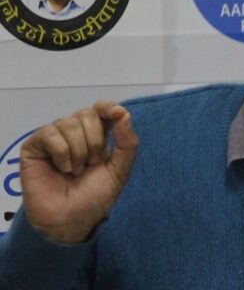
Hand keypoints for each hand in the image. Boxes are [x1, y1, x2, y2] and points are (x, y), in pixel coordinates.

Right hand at [19, 101, 138, 243]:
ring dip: (79, 151)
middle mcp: (75, 133)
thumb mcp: (119, 171)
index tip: (117, 113)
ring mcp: (54, 138)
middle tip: (92, 164)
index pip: (101, 109)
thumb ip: (127, 143)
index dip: (108, 107)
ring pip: (69, 123)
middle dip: (96, 142)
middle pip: (88, 114)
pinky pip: (50, 134)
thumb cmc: (95, 196)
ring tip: (76, 171)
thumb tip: (124, 113)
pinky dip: (62, 152)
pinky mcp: (34, 146)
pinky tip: (63, 168)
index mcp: (96, 135)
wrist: (72, 219)